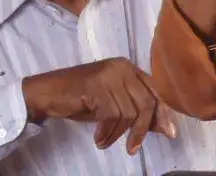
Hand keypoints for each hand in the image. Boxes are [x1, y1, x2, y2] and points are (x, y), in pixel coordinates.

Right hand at [22, 58, 177, 153]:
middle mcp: (121, 67)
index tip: (169, 133)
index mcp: (128, 67)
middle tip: (132, 148)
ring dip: (117, 134)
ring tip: (104, 140)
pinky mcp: (97, 86)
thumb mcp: (113, 106)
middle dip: (142, 129)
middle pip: (146, 102)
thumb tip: (165, 127)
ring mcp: (109, 74)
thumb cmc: (80, 99)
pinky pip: (112, 116)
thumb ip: (137, 111)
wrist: (47, 93)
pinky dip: (106, 132)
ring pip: (129, 112)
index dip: (163, 113)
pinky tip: (98, 138)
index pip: (155, 90)